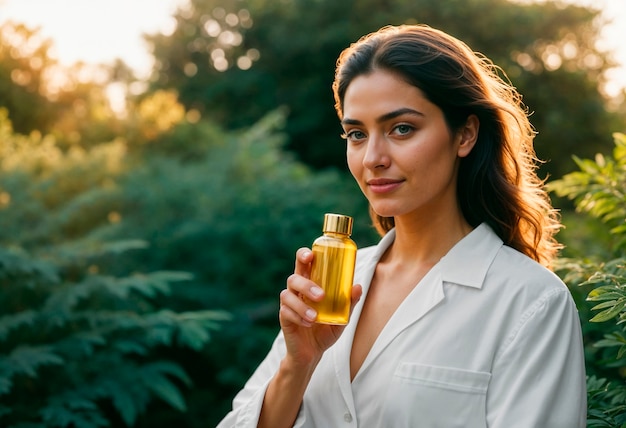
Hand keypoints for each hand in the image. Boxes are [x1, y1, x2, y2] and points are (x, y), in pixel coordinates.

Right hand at [279, 248, 361, 368]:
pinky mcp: (284, 318)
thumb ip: (348, 303)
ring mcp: (289, 304)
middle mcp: (297, 292)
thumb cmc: (326, 330)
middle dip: (305, 283)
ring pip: (287, 295)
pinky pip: (286, 312)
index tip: (310, 255)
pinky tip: (308, 324)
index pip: (303, 264)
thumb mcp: (341, 317)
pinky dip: (298, 317)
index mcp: (309, 285)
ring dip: (302, 305)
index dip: (303, 255)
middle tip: (321, 295)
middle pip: (294, 277)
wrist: (312, 353)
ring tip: (315, 317)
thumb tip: (357, 287)